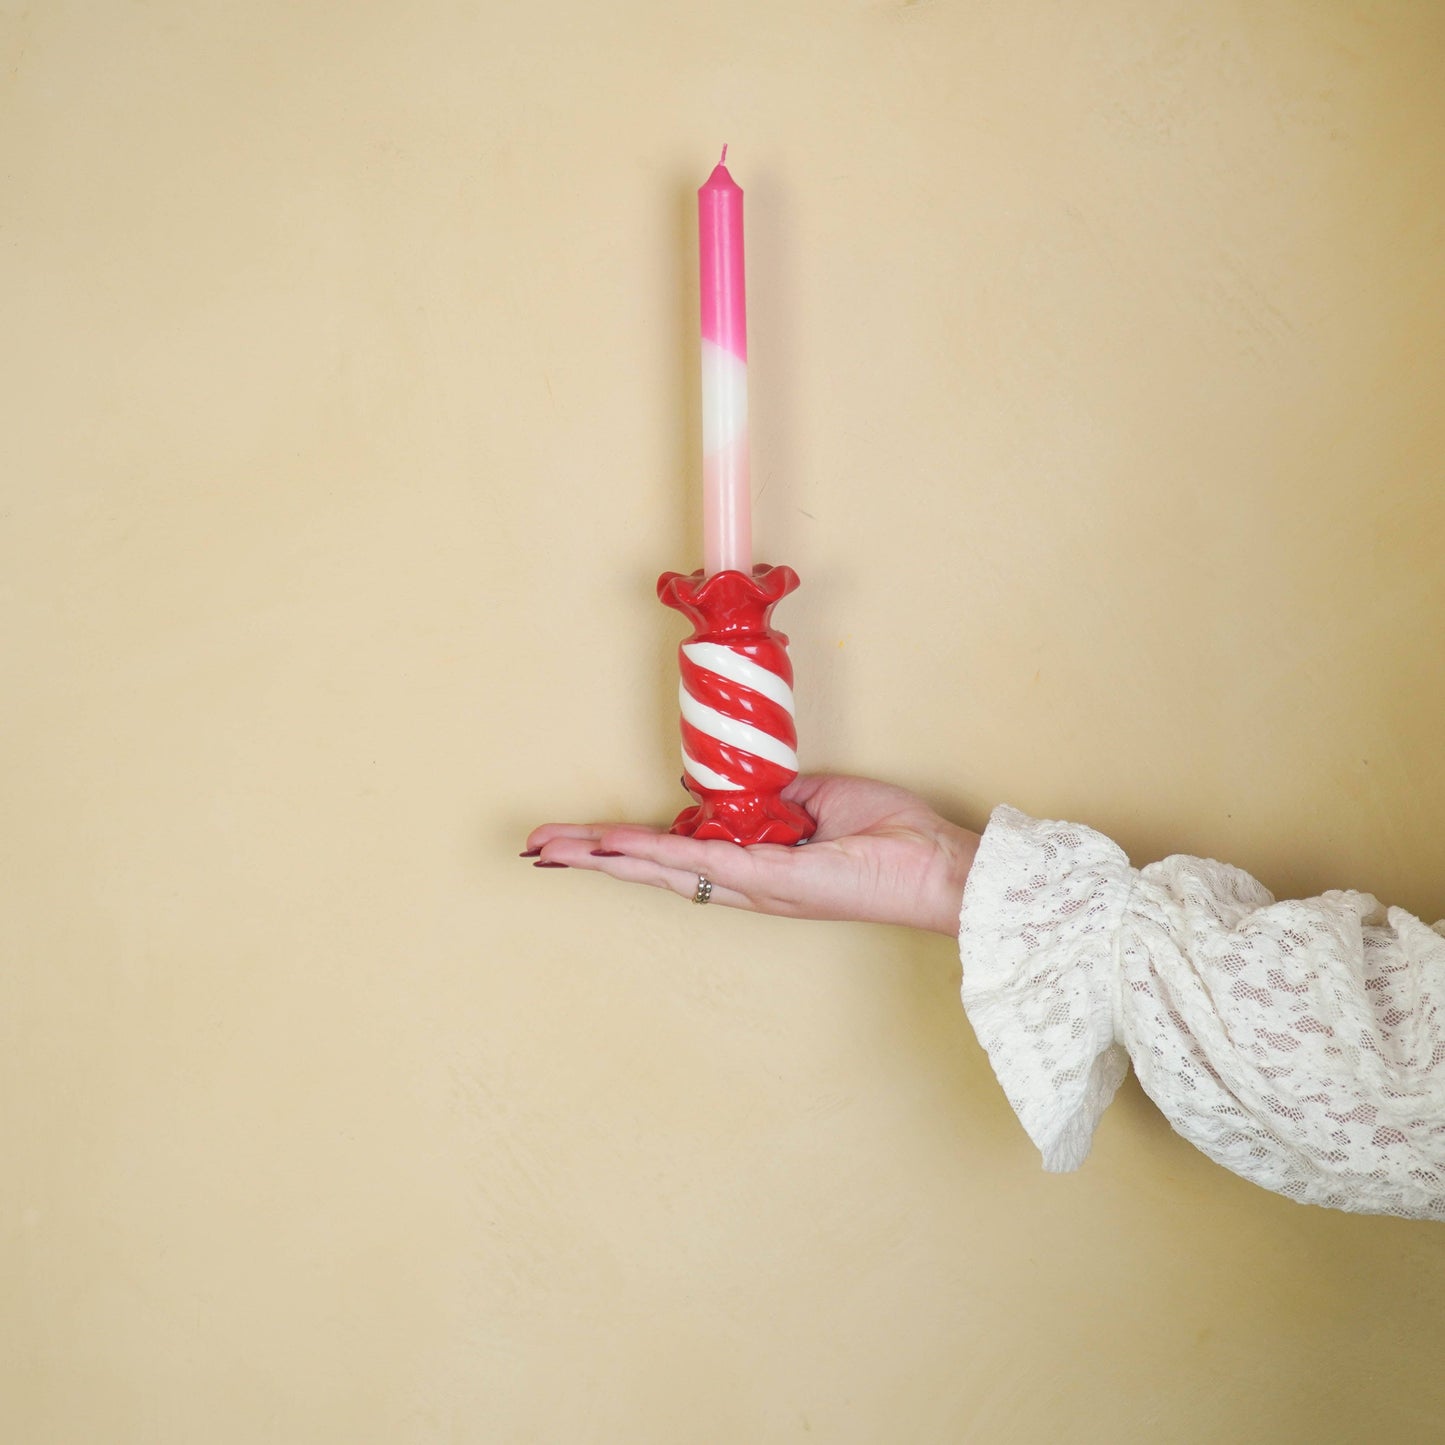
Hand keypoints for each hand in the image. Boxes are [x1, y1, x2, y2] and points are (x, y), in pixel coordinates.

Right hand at [524, 775, 979, 935]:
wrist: (940, 866)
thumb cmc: (892, 836)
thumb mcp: (819, 801)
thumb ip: (771, 799)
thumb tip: (733, 785)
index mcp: (757, 864)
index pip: (676, 853)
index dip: (624, 846)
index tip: (580, 837)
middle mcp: (748, 883)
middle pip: (655, 869)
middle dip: (593, 857)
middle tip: (538, 849)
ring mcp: (759, 886)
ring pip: (667, 870)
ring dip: (608, 857)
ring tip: (557, 849)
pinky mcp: (778, 881)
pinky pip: (707, 864)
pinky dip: (658, 855)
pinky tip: (619, 849)